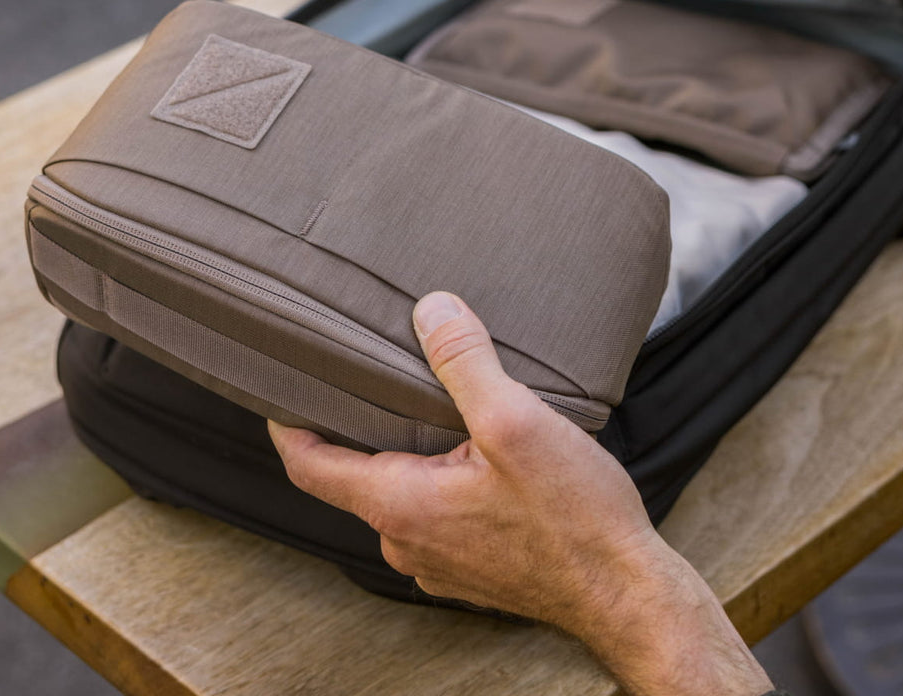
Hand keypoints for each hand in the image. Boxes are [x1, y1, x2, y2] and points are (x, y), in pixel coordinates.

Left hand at [269, 290, 770, 695]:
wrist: (625, 593)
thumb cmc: (573, 518)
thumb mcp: (515, 423)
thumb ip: (465, 364)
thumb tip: (431, 311)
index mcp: (399, 506)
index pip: (309, 463)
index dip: (286, 421)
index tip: (277, 385)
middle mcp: (406, 540)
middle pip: (354, 473)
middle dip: (359, 422)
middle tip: (370, 371)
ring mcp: (438, 558)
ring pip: (399, 490)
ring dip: (407, 449)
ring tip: (432, 402)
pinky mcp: (471, 563)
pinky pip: (434, 510)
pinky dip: (439, 474)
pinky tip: (477, 450)